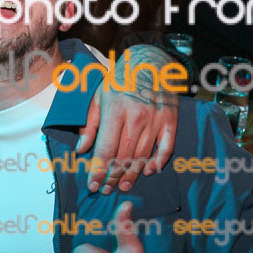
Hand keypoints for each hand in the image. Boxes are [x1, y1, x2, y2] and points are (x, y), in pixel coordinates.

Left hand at [79, 45, 177, 193]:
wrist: (151, 62)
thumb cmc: (120, 81)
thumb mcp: (99, 97)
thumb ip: (90, 125)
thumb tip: (81, 150)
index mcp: (116, 110)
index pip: (105, 149)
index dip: (98, 171)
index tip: (93, 185)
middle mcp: (137, 117)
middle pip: (124, 156)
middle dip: (113, 176)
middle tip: (107, 190)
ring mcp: (156, 119)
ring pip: (143, 155)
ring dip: (132, 174)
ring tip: (123, 186)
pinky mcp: (170, 121)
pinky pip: (166, 148)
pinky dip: (158, 163)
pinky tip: (149, 171)